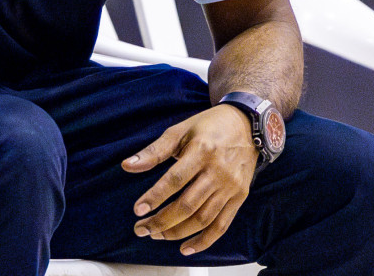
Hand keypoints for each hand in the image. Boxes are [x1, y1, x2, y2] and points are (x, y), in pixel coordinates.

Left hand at [121, 104, 258, 255]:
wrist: (248, 126)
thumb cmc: (208, 126)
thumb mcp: (179, 131)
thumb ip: (154, 151)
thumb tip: (126, 166)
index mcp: (202, 151)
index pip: (175, 180)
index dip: (155, 196)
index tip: (138, 210)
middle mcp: (218, 171)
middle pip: (188, 204)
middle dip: (162, 221)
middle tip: (142, 229)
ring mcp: (231, 187)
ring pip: (203, 218)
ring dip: (178, 232)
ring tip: (157, 234)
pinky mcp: (240, 197)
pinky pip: (222, 225)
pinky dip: (204, 240)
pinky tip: (185, 248)